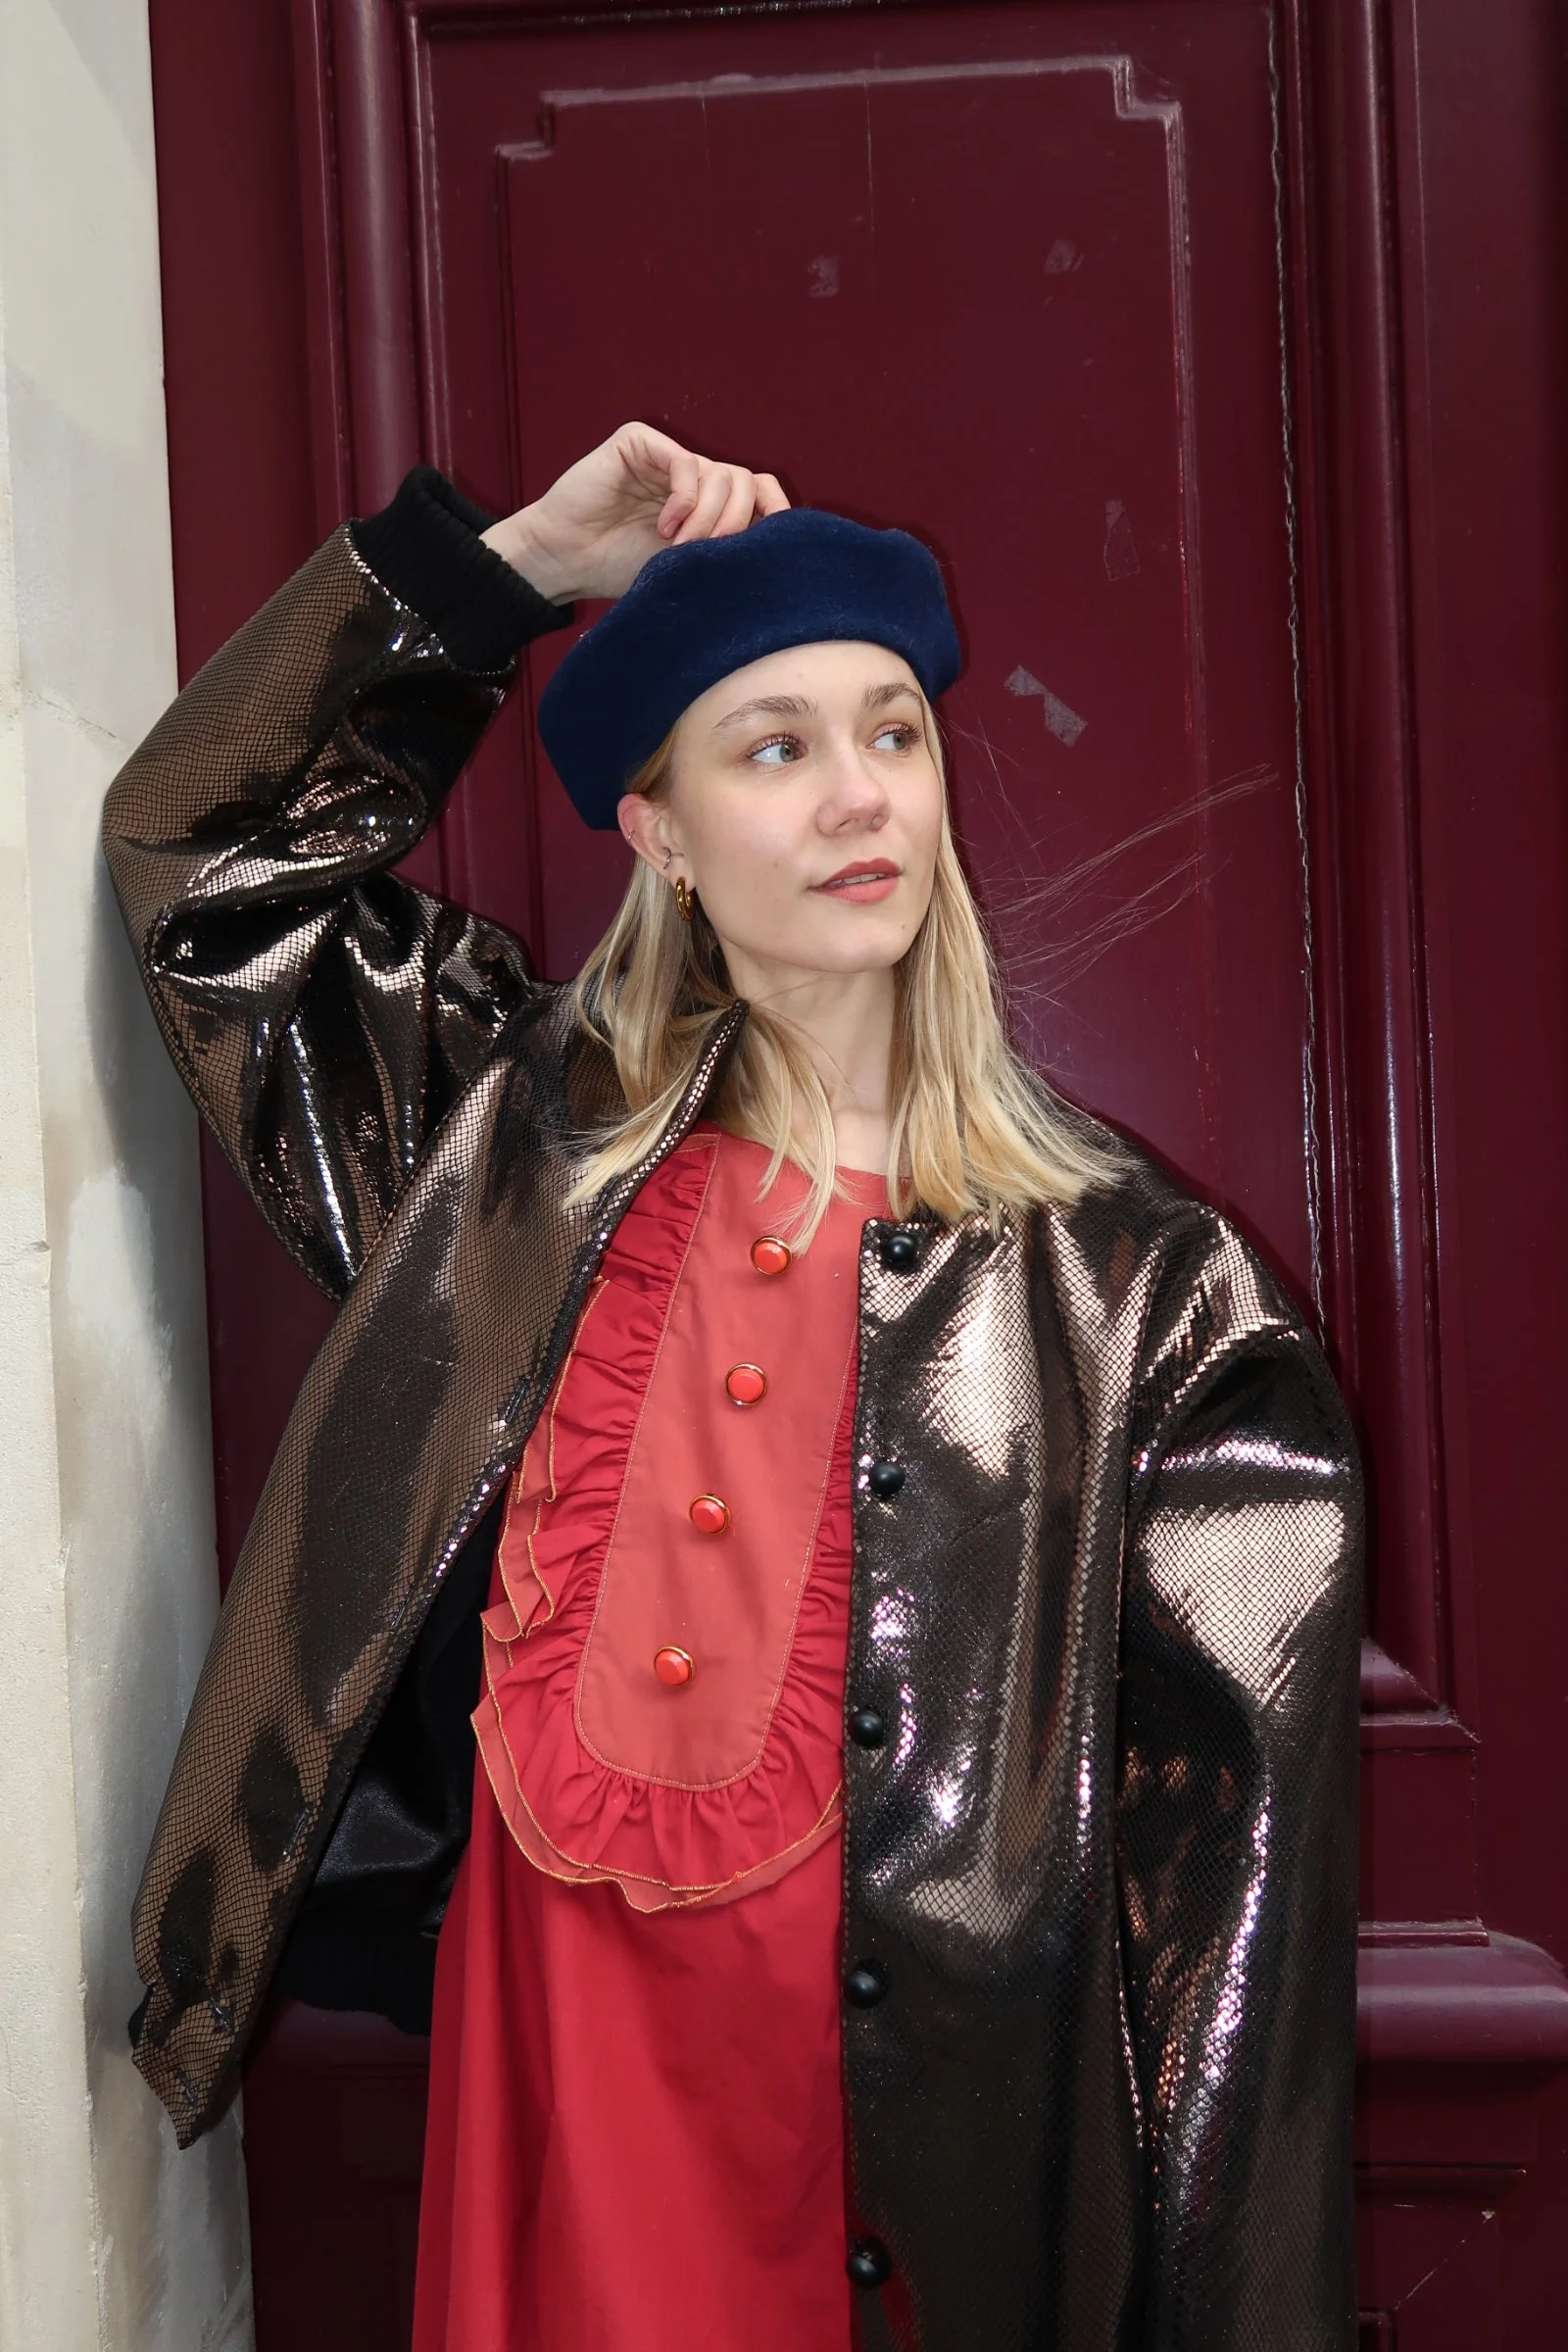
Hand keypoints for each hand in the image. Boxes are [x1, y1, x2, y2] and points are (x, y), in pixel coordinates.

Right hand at [482, 423, 788, 602]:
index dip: (776, 512)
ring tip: (680, 548)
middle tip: (710, 555)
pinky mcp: (639, 444)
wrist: (565, 561)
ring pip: (722, 474)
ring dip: (709, 518)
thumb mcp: (687, 568)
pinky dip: (684, 499)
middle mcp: (693, 476)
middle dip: (737, 524)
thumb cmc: (619, 569)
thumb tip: (779, 556)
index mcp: (709, 503)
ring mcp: (667, 458)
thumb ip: (724, 552)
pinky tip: (666, 527)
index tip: (773, 548)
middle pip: (748, 482)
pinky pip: (685, 462)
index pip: (762, 491)